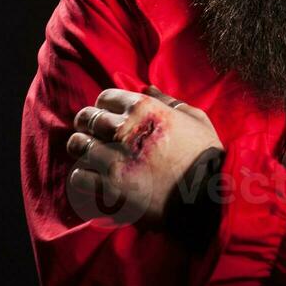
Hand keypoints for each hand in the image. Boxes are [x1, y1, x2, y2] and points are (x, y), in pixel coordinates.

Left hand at [66, 86, 223, 227]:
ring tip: (90, 156)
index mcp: (144, 109)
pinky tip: (91, 178)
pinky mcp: (108, 188)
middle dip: (87, 124)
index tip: (107, 115)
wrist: (207, 197)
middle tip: (92, 134)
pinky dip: (81, 176)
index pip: (106, 97)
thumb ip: (168, 101)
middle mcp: (124, 130)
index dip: (104, 105)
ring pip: (78, 145)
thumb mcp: (195, 119)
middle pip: (87, 118)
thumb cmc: (205, 156)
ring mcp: (114, 160)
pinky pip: (78, 176)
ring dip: (82, 149)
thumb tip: (146, 88)